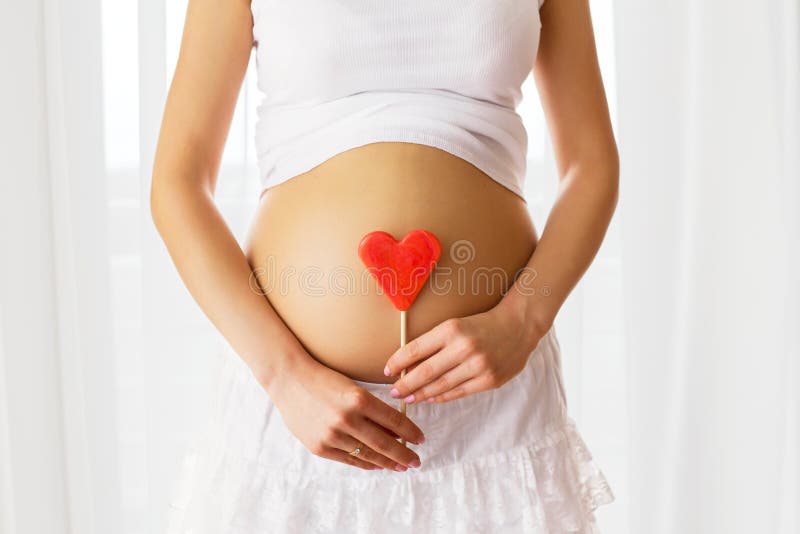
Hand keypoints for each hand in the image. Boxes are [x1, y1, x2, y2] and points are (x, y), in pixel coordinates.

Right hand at [262, 357, 425, 471]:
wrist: (289, 380)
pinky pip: (350, 460)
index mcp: (359, 398)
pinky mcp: (320, 447)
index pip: (393, 420)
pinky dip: (366, 464)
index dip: (410, 432)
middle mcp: (347, 418)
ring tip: (400, 466)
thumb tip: (396, 430)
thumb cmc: (324, 380)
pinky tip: (377, 465)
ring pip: (368, 455)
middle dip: (404, 454)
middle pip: (384, 443)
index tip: (421, 439)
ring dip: (388, 462)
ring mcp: (332, 435)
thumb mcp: (352, 388)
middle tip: (416, 461)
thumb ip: (372, 409)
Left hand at [383, 302, 547, 403]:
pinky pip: (459, 392)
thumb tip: (408, 363)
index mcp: (452, 329)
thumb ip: (435, 342)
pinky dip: (442, 397)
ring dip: (421, 394)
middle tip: (394, 391)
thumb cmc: (482, 324)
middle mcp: (464, 347)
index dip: (398, 362)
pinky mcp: (489, 380)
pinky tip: (430, 398)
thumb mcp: (456, 324)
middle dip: (405, 384)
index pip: (416, 349)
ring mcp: (478, 366)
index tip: (386, 370)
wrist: (518, 326)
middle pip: (425, 371)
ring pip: (441, 385)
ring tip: (408, 397)